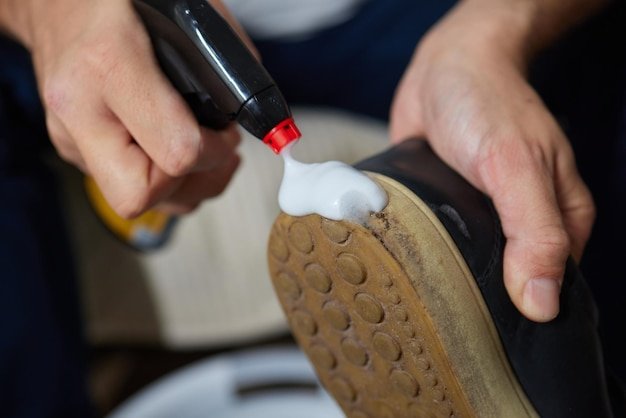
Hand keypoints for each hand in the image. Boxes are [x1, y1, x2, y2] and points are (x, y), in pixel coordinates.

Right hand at [7, 0, 250, 216]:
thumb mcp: (184, 7)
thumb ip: (228, 54)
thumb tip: (255, 107)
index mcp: (109, 65)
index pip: (176, 151)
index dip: (216, 152)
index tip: (229, 135)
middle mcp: (81, 110)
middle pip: (141, 195)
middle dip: (192, 182)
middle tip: (217, 155)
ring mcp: (71, 136)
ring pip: (134, 202)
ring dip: (182, 188)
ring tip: (205, 154)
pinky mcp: (73, 148)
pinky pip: (125, 186)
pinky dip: (161, 180)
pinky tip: (175, 150)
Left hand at [390, 2, 594, 321]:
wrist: (445, 67)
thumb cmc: (487, 104)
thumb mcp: (516, 165)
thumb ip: (534, 232)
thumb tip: (544, 303)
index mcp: (557, 221)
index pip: (549, 289)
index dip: (522, 316)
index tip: (489, 337)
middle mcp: (520, 225)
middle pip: (505, 284)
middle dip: (476, 301)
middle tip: (441, 321)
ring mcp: (481, 219)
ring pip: (466, 267)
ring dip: (442, 280)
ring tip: (414, 300)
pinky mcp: (445, 210)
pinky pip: (435, 243)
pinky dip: (419, 254)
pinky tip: (400, 266)